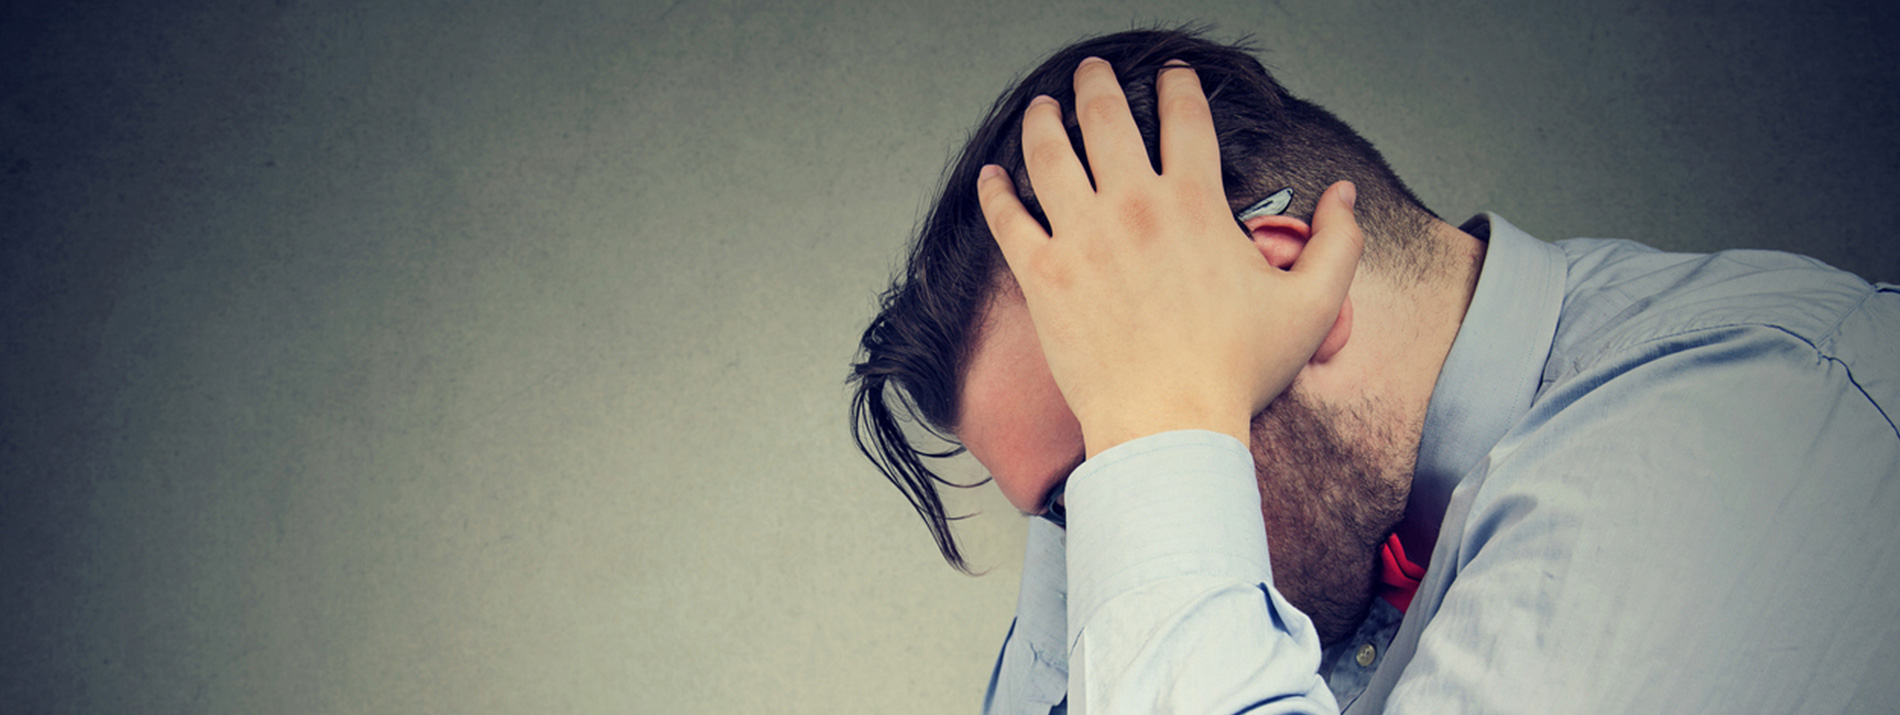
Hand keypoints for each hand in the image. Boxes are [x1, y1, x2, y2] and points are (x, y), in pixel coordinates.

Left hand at [976, 58, 1362, 456]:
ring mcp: (1081, 237)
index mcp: (1195, 202)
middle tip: (1092, 72)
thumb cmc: (1236, 372)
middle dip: (1097, 84)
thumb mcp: (1312, 306)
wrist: (1169, 425)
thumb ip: (1338, 244)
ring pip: (1049, 154)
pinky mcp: (1043, 275)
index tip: (1171, 74)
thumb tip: (1345, 196)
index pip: (1184, 118)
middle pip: (1106, 118)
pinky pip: (1007, 218)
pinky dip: (995, 191)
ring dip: (1043, 120)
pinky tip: (991, 176)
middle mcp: (1133, 206)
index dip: (1177, 86)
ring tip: (1042, 106)